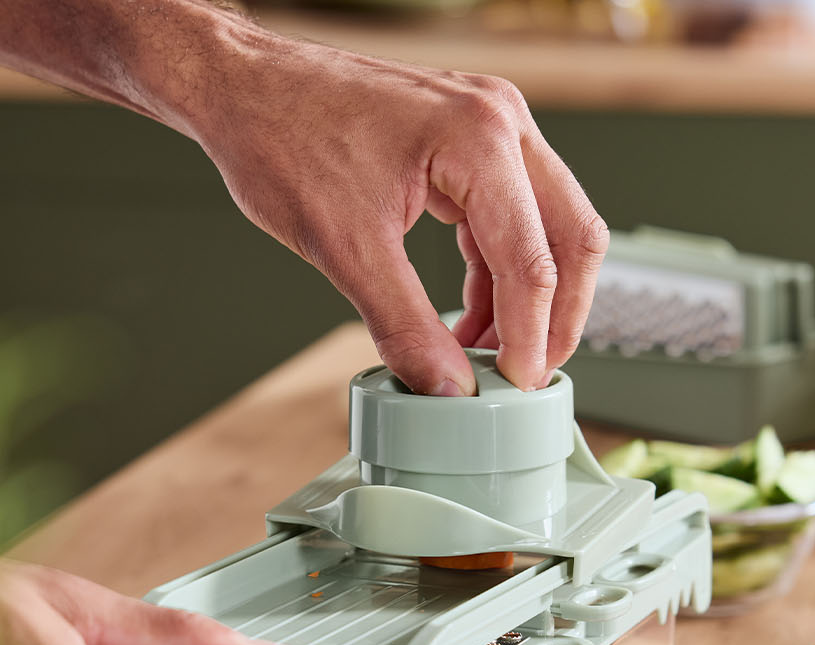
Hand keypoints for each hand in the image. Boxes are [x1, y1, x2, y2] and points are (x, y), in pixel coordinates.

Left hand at [179, 31, 608, 395]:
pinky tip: (469, 315)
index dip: (530, 337)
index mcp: (478, 139)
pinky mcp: (470, 139)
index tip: (517, 388)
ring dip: (527, 296)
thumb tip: (448, 387)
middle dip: (556, 316)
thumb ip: (404, 324)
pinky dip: (497, 270)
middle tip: (526, 374)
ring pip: (548, 226)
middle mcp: (499, 121)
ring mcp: (490, 125)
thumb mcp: (344, 247)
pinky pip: (510, 214)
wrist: (242, 87)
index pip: (533, 260)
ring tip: (488, 354)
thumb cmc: (280, 136)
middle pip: (572, 236)